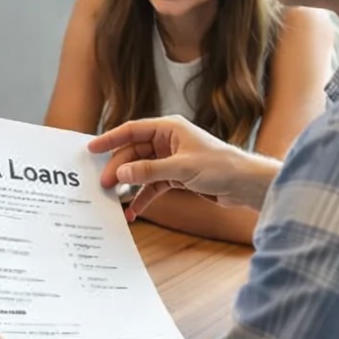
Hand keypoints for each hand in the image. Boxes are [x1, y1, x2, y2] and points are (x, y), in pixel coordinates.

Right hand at [90, 115, 275, 219]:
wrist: (246, 184)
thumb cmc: (221, 166)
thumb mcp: (181, 168)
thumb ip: (149, 170)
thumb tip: (121, 174)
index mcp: (169, 128)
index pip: (133, 130)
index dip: (111, 139)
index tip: (92, 149)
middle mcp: (169, 141)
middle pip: (134, 152)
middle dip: (119, 168)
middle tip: (104, 184)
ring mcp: (172, 159)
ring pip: (142, 170)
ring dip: (129, 184)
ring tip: (114, 199)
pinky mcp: (178, 177)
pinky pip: (153, 185)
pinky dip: (144, 197)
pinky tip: (134, 210)